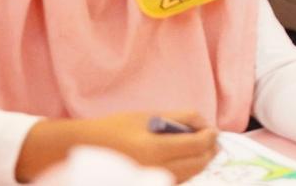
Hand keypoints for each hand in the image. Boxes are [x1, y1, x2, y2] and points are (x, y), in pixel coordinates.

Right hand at [16, 111, 216, 183]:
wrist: (81, 150)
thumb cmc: (114, 128)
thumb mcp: (147, 117)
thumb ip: (179, 119)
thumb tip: (204, 124)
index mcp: (153, 149)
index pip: (196, 145)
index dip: (210, 136)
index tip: (214, 130)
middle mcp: (153, 170)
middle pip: (196, 164)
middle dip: (209, 151)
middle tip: (213, 140)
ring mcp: (147, 182)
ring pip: (188, 176)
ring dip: (199, 162)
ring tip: (203, 149)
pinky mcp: (144, 185)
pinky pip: (174, 181)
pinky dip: (185, 172)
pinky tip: (184, 160)